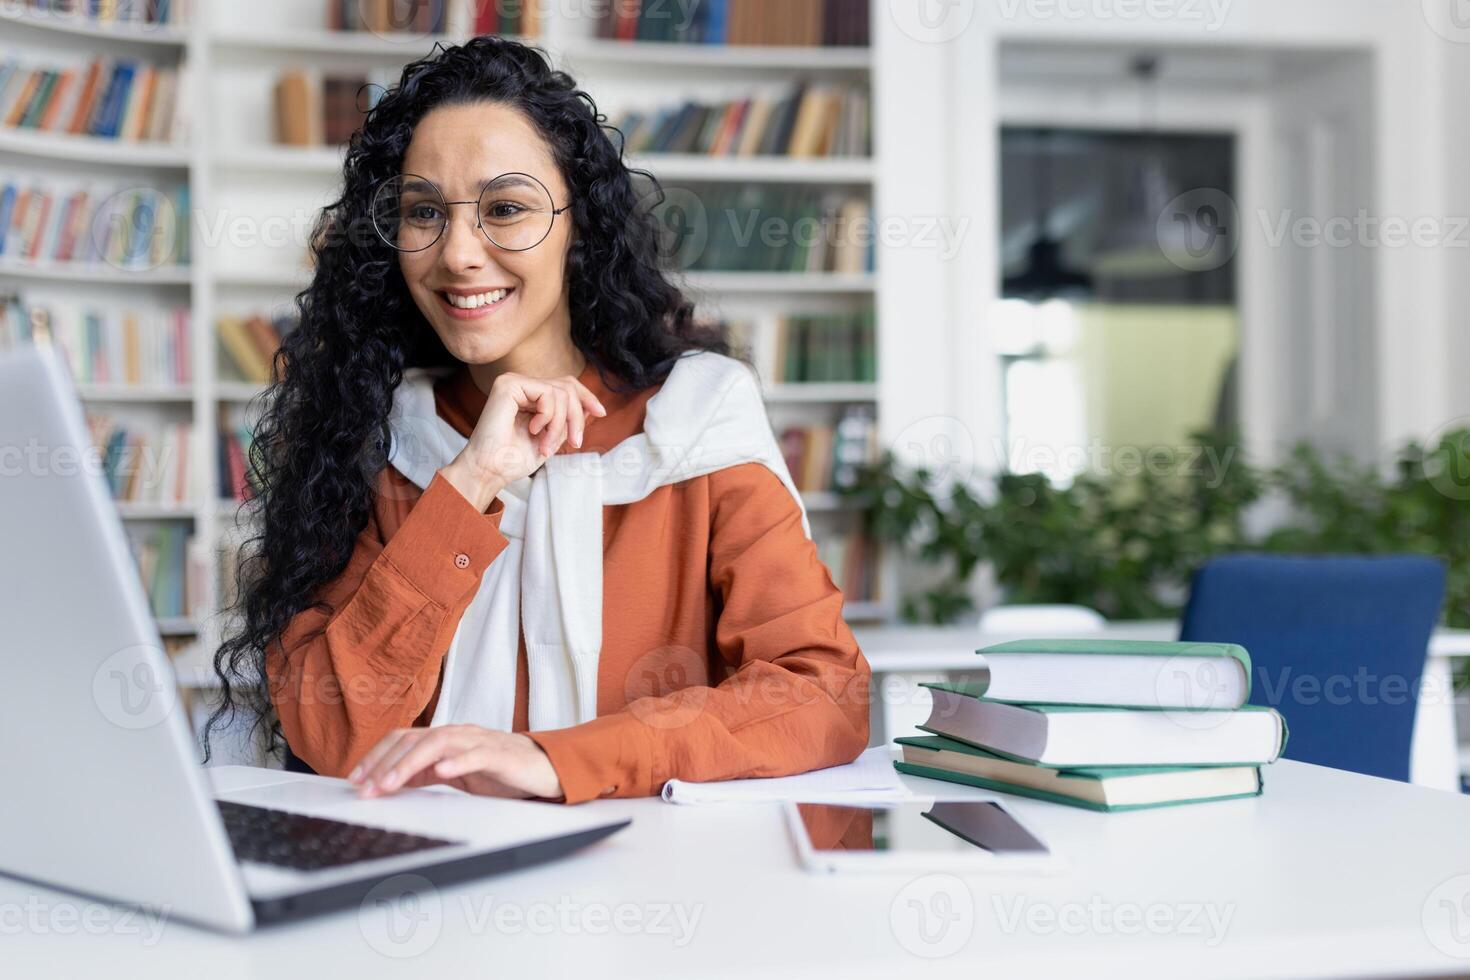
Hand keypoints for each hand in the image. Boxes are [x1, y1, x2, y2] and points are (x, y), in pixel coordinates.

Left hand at [348, 726, 564, 800]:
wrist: (543, 767)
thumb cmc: (500, 771)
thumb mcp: (455, 773)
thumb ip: (427, 773)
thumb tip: (391, 782)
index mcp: (445, 739)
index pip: (402, 739)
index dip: (376, 756)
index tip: (356, 780)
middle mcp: (458, 734)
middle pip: (414, 739)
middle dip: (384, 763)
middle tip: (366, 788)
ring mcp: (478, 742)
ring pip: (438, 743)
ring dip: (409, 763)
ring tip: (390, 783)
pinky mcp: (499, 755)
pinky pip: (476, 755)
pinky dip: (458, 762)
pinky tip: (442, 771)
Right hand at [441, 370, 606, 509]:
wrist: (491, 470)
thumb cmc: (514, 459)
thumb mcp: (552, 437)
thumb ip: (567, 419)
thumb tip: (591, 405)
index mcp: (529, 395)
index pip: (565, 385)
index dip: (586, 396)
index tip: (601, 413)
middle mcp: (521, 384)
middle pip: (567, 386)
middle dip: (577, 416)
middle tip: (574, 443)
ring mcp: (514, 381)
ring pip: (561, 392)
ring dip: (561, 424)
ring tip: (546, 445)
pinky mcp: (508, 384)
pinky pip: (548, 394)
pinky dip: (549, 417)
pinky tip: (533, 430)